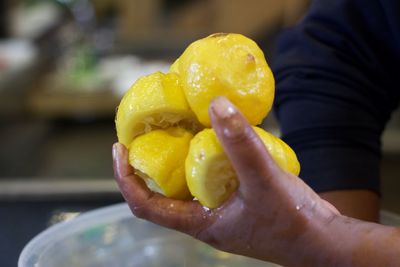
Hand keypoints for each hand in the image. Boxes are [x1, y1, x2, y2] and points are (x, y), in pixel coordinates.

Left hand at [113, 96, 339, 265]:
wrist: (324, 240)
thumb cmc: (294, 222)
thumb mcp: (264, 180)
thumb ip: (240, 144)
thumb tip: (215, 105)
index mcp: (199, 223)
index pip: (145, 206)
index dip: (125, 178)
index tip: (119, 149)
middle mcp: (204, 217)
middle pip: (162, 191)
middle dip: (149, 162)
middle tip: (147, 131)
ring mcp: (221, 209)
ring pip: (188, 181)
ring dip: (179, 156)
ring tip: (177, 127)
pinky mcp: (237, 199)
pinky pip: (211, 175)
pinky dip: (206, 156)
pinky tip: (214, 136)